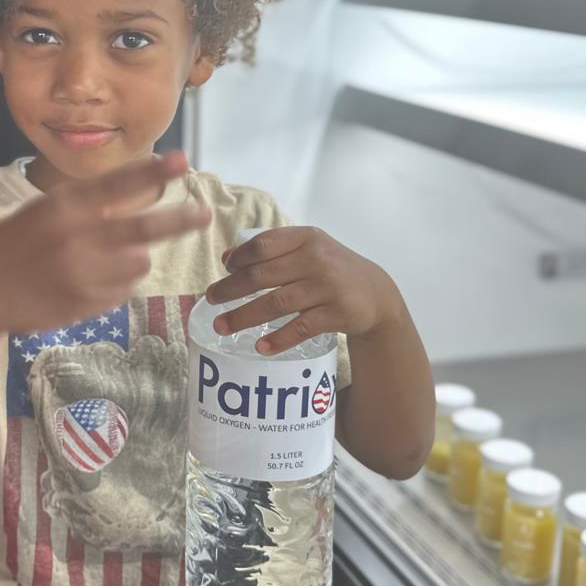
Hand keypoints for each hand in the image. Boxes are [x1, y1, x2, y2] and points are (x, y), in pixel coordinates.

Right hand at [0, 151, 211, 339]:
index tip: (182, 161)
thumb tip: (145, 195)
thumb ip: (89, 205)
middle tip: (203, 214)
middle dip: (180, 220)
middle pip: (144, 227)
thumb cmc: (12, 245)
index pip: (118, 184)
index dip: (154, 172)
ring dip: (136, 257)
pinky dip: (117, 284)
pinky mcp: (87, 303)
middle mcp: (77, 237)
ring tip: (106, 258)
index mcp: (64, 206)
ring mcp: (83, 273)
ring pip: (140, 262)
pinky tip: (87, 281)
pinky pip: (124, 290)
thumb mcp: (44, 212)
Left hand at [203, 226, 402, 356]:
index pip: (264, 244)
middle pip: (262, 275)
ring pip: (276, 303)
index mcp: (306, 238)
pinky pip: (300, 328)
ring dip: (244, 317)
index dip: (239, 258)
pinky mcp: (336, 313)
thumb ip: (271, 250)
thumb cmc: (330, 269)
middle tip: (210, 299)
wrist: (376, 293)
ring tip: (221, 326)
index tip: (224, 269)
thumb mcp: (306, 249)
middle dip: (230, 289)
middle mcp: (316, 259)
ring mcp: (327, 287)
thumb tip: (228, 258)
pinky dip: (278, 339)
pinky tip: (260, 347)